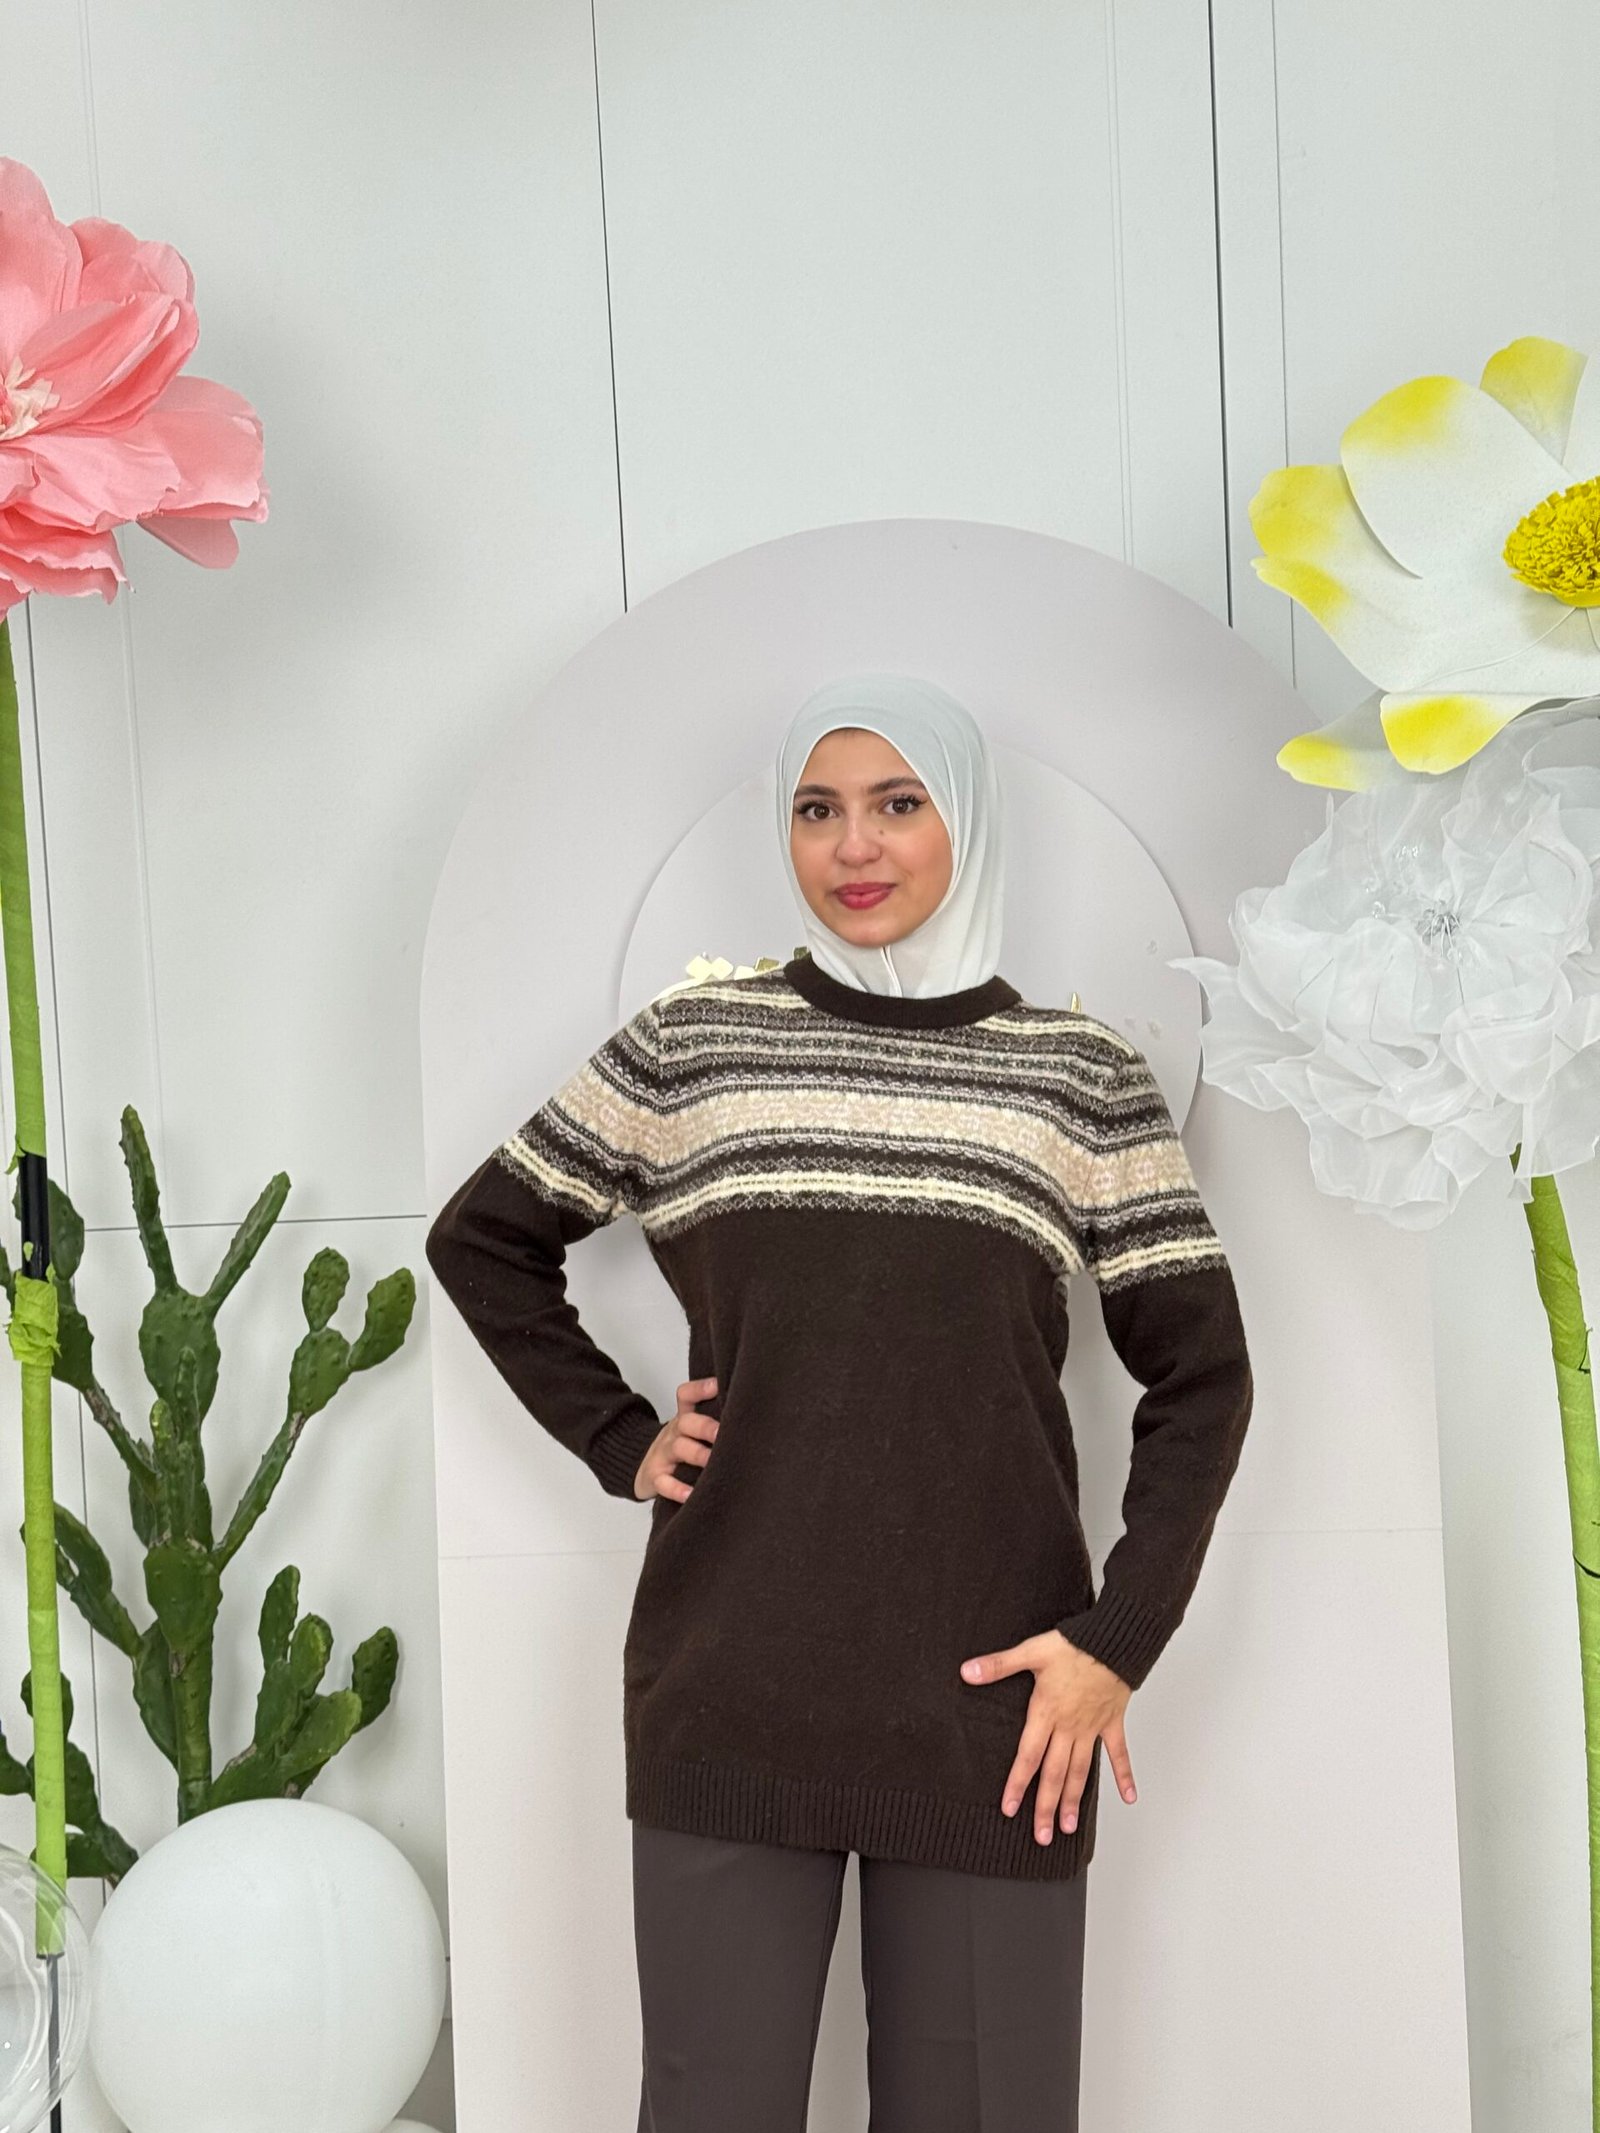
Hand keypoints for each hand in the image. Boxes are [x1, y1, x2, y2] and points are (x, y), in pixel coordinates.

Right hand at [633, 1376, 719, 1501]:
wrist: (641, 1467)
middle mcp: (674, 1433)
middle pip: (686, 1422)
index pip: (687, 1396)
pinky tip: (691, 1494)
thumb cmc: (679, 1447)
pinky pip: (664, 1483)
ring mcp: (664, 1454)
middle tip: (723, 1433)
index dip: (700, 1389)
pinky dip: (676, 1489)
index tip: (718, 1386)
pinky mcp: (656, 1478)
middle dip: (705, 1426)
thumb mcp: (690, 1429)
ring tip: (712, 1462)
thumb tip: (747, 1410)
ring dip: (697, 1454)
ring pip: (678, 1449)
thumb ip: (712, 1418)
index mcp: (684, 1419)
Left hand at [959, 1628, 1136, 1844]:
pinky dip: (1124, 1775)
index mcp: (1046, 1713)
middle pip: (1055, 1774)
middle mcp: (1069, 1727)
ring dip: (1074, 1800)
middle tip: (1041, 1837)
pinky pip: (1118, 1753)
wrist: (1114, 1640)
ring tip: (1069, 1827)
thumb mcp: (1031, 1651)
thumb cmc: (1074, 1644)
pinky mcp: (1112, 1721)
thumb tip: (967, 1672)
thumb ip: (998, 1665)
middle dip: (1046, 1806)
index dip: (1018, 1784)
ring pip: (1081, 1771)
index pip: (1028, 1757)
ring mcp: (1092, 1727)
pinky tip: (1129, 1798)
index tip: (1011, 1810)